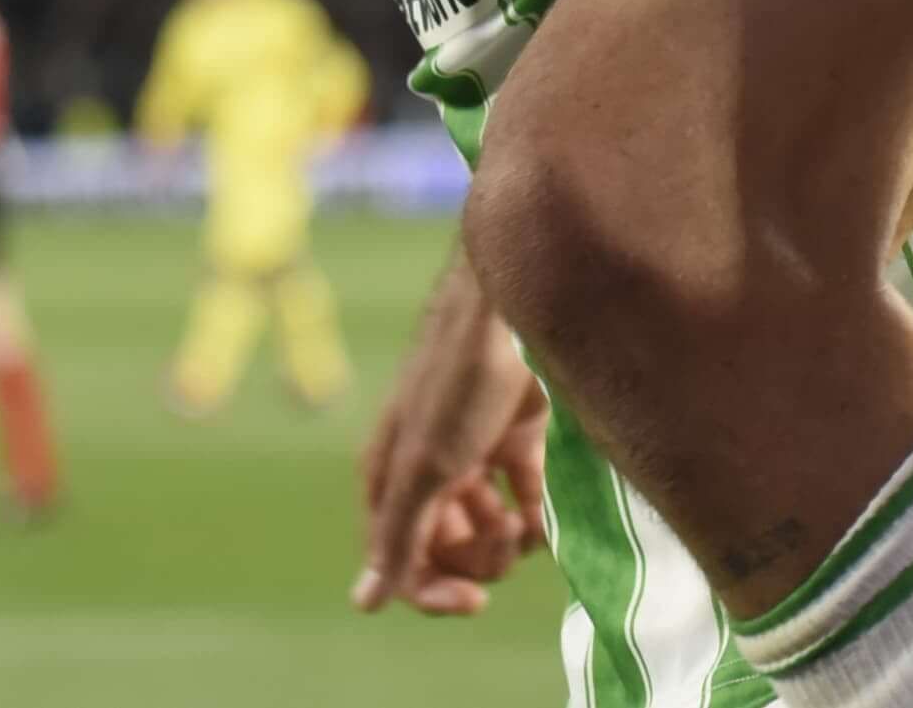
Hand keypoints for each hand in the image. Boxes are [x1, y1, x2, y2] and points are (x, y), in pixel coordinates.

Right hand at [354, 250, 550, 613]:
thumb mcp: (426, 466)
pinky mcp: (519, 440)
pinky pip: (526, 502)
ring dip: (510, 537)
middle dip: (479, 555)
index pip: (402, 563)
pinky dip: (537, 513)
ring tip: (527, 519)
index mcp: (392, 479)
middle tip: (507, 533)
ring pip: (489, 530)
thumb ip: (399, 536)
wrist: (514, 310)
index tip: (475, 600)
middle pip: (448, 550)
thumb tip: (364, 603)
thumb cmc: (458, 384)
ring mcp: (475, 456)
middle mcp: (430, 472)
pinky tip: (548, 508)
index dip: (434, 590)